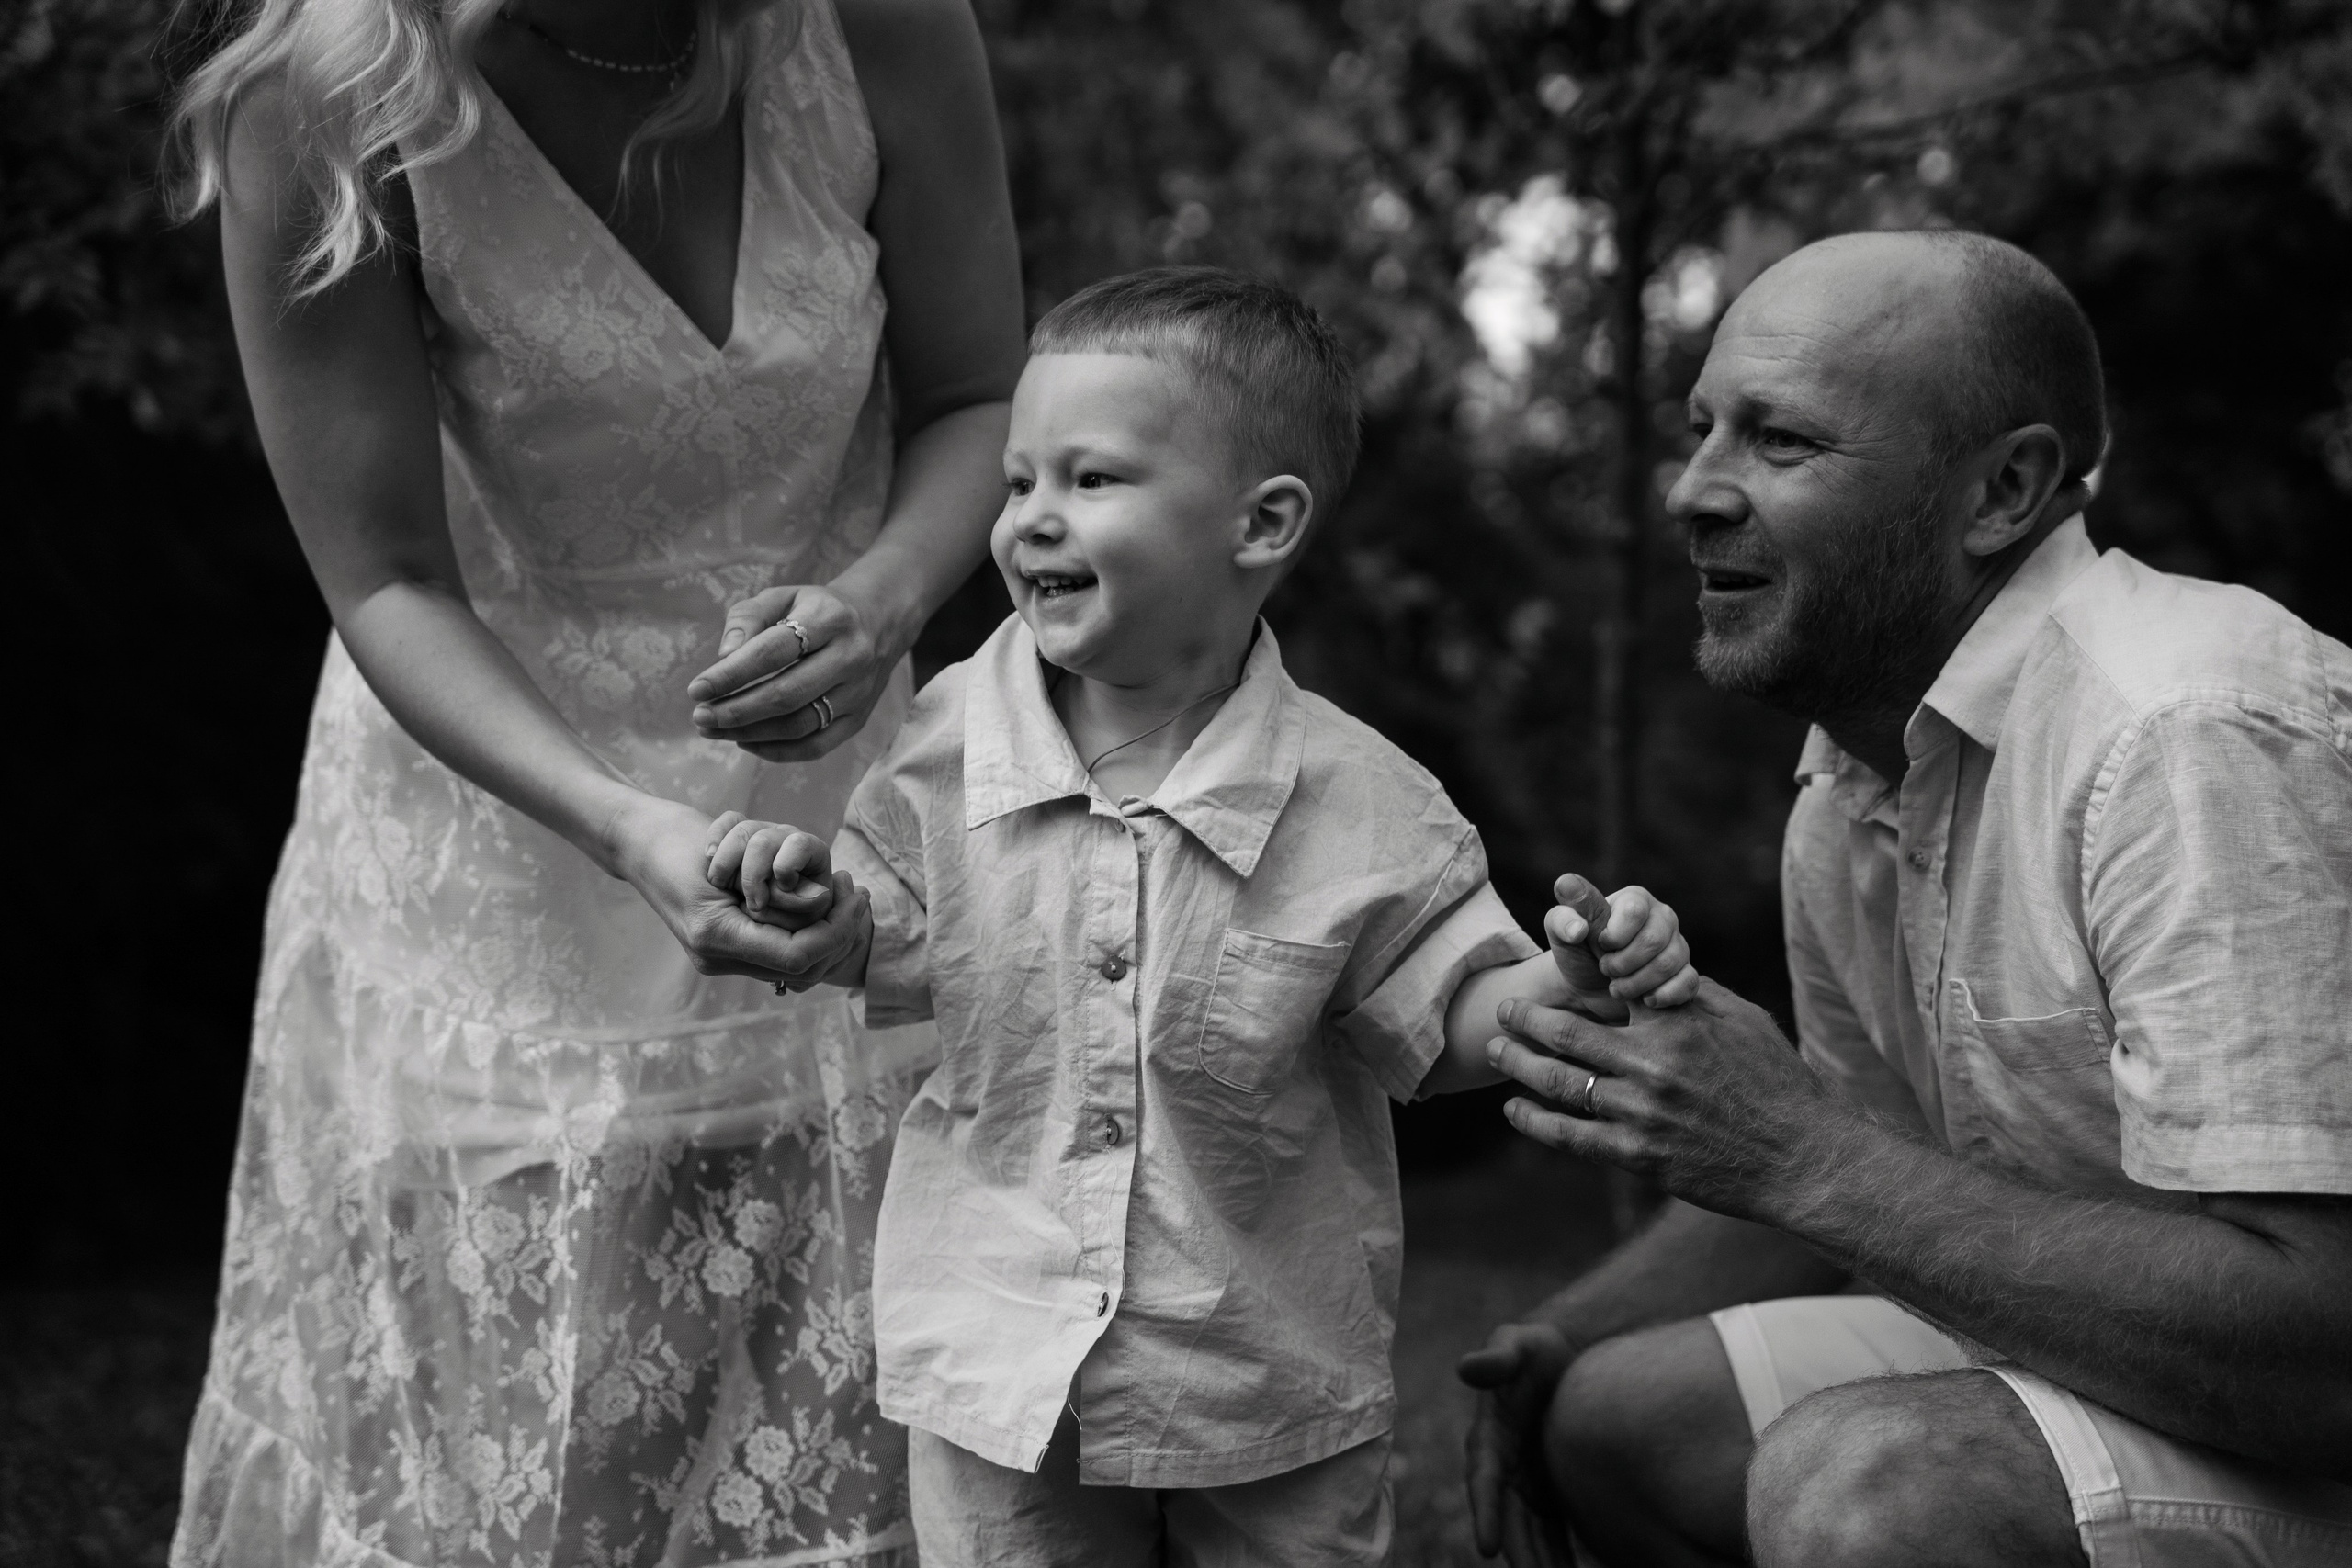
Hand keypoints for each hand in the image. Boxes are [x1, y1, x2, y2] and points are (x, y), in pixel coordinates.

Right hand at [615, 795, 870, 988]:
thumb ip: (771, 890)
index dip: (835, 928)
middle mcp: (717, 957)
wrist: (641, 843)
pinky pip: (778, 951)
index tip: (856, 892)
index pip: (798, 955)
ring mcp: (718, 957)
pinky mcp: (723, 946)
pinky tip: (823, 902)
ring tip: (845, 892)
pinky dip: (805, 929)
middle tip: (857, 891)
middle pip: (802, 967)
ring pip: (794, 964)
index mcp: (716, 938)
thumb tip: (822, 902)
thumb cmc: (680, 843)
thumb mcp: (730, 859)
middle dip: (837, 931)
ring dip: (824, 930)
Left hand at [687, 582, 905, 761]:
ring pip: (800, 725)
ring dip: (750, 733)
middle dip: (736, 711)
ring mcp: (859, 693)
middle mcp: (851, 657)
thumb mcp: (781, 597)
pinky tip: (744, 741)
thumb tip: (723, 657)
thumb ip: (747, 619)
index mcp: (830, 618)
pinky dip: (775, 751)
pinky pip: (815, 747)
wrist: (878, 623)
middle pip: (788, 694)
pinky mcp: (859, 720)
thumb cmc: (814, 610)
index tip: (696, 689)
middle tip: (700, 717)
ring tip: (713, 729)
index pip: (774, 651)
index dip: (732, 674)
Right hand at [1459, 1321, 1576, 1564]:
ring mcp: (1528, 1485)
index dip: (1486, 1514)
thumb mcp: (1516, 1345)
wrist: (1563, 1354)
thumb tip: (1467, 1366)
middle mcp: (1505, 1470)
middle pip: (1509, 1522)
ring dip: (1541, 1564)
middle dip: (1520, 1557)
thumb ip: (1497, 1358)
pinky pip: (1555, 1532)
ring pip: (1532, 1535)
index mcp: (1490, 1439)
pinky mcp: (1552, 1492)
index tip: (1488, 1547)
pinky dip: (1560, 1556)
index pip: (1485, 1483)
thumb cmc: (1536, 1349)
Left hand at [1486, 980, 1845, 1218]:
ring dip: (1517, 1064)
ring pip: (1558, 1082)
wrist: (1802, 1160)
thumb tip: (1652, 967)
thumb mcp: (1745, 1021)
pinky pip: (1570, 1136)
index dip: (1567, 977)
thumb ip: (1693, 993)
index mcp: (1675, 1023)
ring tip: (1494, 1052)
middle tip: (1502, 1011)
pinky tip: (1515, 1109)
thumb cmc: (1779, 1084)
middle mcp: (1652, 1064)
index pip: (1605, 989)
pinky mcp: (1639, 1155)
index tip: (1544, 968)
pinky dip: (1534, 1121)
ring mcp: (1642, 1112)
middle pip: (1564, 1033)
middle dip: (1524, 1018)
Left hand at [1545, 874, 1700, 1015]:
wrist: (1589, 988)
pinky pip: (1687, 983)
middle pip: (1654, 940)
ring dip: (1636, 983)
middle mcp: (1662, 918)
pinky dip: (1663, 996)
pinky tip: (1644, 1000)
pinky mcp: (1685, 974)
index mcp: (1635, 899)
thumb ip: (1562, 918)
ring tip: (1616, 987)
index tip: (1599, 945)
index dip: (1614, 935)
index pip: (1634, 911)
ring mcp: (1678, 946)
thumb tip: (1574, 918)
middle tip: (1605, 969)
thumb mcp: (1562, 935)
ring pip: (1669, 964)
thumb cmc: (1577, 954)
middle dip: (1622, 963)